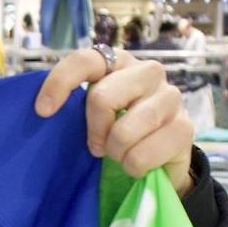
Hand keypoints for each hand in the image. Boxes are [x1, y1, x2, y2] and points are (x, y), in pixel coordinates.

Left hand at [35, 49, 194, 197]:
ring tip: (119, 154)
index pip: (85, 60)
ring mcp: (170, 96)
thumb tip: (43, 110)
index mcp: (118, 63)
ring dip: (115, 152)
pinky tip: (137, 164)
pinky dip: (132, 167)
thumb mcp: (90, 116)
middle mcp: (147, 72)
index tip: (42, 111)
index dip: (61, 82)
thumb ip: (74, 106)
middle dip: (94, 130)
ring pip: (124, 130)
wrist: (158, 160)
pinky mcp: (185, 126)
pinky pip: (143, 154)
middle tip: (96, 146)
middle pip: (102, 97)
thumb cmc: (115, 132)